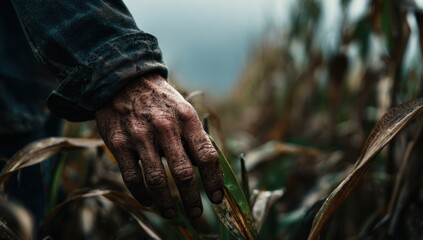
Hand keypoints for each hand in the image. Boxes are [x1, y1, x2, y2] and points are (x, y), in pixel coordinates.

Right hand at [95, 73, 223, 218]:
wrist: (124, 80)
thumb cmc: (160, 101)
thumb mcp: (183, 110)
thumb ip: (194, 138)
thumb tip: (206, 170)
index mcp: (187, 118)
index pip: (207, 156)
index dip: (214, 181)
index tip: (216, 199)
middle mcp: (165, 127)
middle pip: (183, 173)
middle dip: (192, 199)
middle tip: (196, 214)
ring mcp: (140, 135)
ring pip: (156, 179)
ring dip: (166, 203)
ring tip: (171, 214)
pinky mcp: (118, 142)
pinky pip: (131, 176)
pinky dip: (141, 194)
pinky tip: (148, 201)